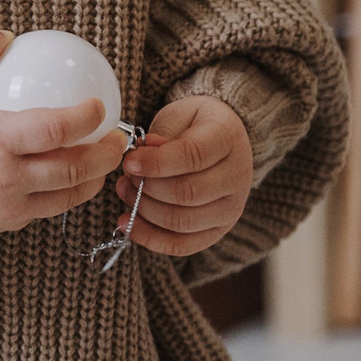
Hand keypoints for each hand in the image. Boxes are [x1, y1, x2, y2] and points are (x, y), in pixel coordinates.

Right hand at [0, 25, 128, 232]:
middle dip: (107, 154)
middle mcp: (6, 179)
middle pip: (73, 169)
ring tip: (106, 157)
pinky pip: (50, 208)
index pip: (53, 130)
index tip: (100, 104)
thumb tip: (14, 36)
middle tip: (118, 136)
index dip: (85, 118)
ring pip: (69, 196)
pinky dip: (69, 191)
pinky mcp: (8, 222)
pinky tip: (78, 173)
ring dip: (96, 177)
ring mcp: (9, 206)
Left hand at [113, 93, 252, 256]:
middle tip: (125, 175)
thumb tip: (140, 155)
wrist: (224, 139)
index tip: (129, 161)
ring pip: (183, 222)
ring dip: (145, 210)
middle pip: (187, 193)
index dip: (156, 162)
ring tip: (125, 191)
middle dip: (147, 187)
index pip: (192, 156)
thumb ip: (161, 134)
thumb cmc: (195, 124)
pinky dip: (152, 238)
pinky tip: (128, 224)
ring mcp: (231, 208)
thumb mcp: (179, 115)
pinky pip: (183, 245)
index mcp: (227, 139)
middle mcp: (236, 178)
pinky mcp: (218, 230)